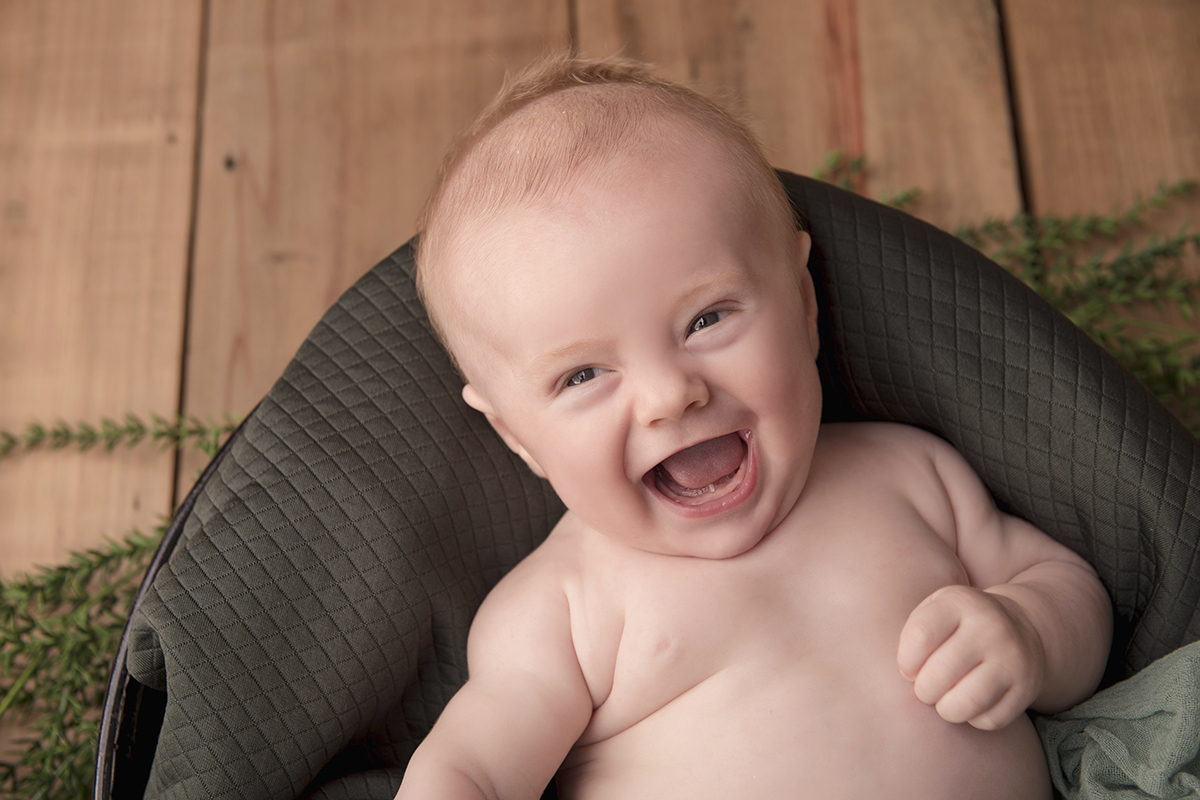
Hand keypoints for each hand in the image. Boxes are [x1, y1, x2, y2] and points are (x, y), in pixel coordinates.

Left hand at [897, 585, 1044, 729]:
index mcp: (960, 603)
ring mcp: (1012, 658)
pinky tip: (972, 702)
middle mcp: (990, 628)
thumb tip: (909, 675)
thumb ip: (913, 637)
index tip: (909, 667)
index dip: (906, 661)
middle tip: (926, 687)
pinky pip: (989, 720)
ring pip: (966, 703)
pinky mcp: (1026, 688)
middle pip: (939, 674)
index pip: (920, 637)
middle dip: (923, 690)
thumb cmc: (959, 625)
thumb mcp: (934, 611)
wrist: (1020, 625)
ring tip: (944, 700)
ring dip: (946, 709)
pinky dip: (973, 719)